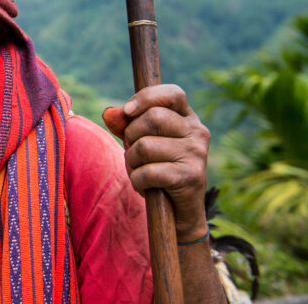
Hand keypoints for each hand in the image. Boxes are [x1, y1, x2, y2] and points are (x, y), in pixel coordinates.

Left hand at [102, 84, 210, 242]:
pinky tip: (147, 187)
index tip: (128, 111)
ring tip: (142, 172)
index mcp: (188, 119)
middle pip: (152, 118)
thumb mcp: (141, 143)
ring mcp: (197, 155)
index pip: (172, 93)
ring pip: (144, 146)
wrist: (179, 214)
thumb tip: (109, 113)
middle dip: (131, 136)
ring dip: (131, 162)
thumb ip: (124, 125)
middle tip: (135, 154)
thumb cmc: (158, 170)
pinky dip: (137, 181)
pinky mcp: (190, 178)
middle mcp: (198, 133)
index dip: (146, 97)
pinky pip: (146, 172)